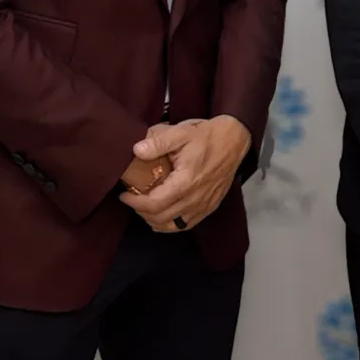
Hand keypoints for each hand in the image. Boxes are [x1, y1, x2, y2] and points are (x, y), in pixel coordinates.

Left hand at [120, 116, 250, 232]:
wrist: (235, 140)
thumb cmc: (207, 135)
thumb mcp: (182, 132)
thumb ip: (159, 142)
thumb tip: (136, 150)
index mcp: (186, 182)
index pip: (154, 204)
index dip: (135, 203)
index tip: (124, 194)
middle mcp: (195, 199)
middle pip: (160, 219)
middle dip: (141, 211)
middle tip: (132, 198)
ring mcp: (204, 206)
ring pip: (172, 226)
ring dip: (154, 220)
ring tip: (146, 206)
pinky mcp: (210, 207)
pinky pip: (186, 224)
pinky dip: (170, 223)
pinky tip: (164, 211)